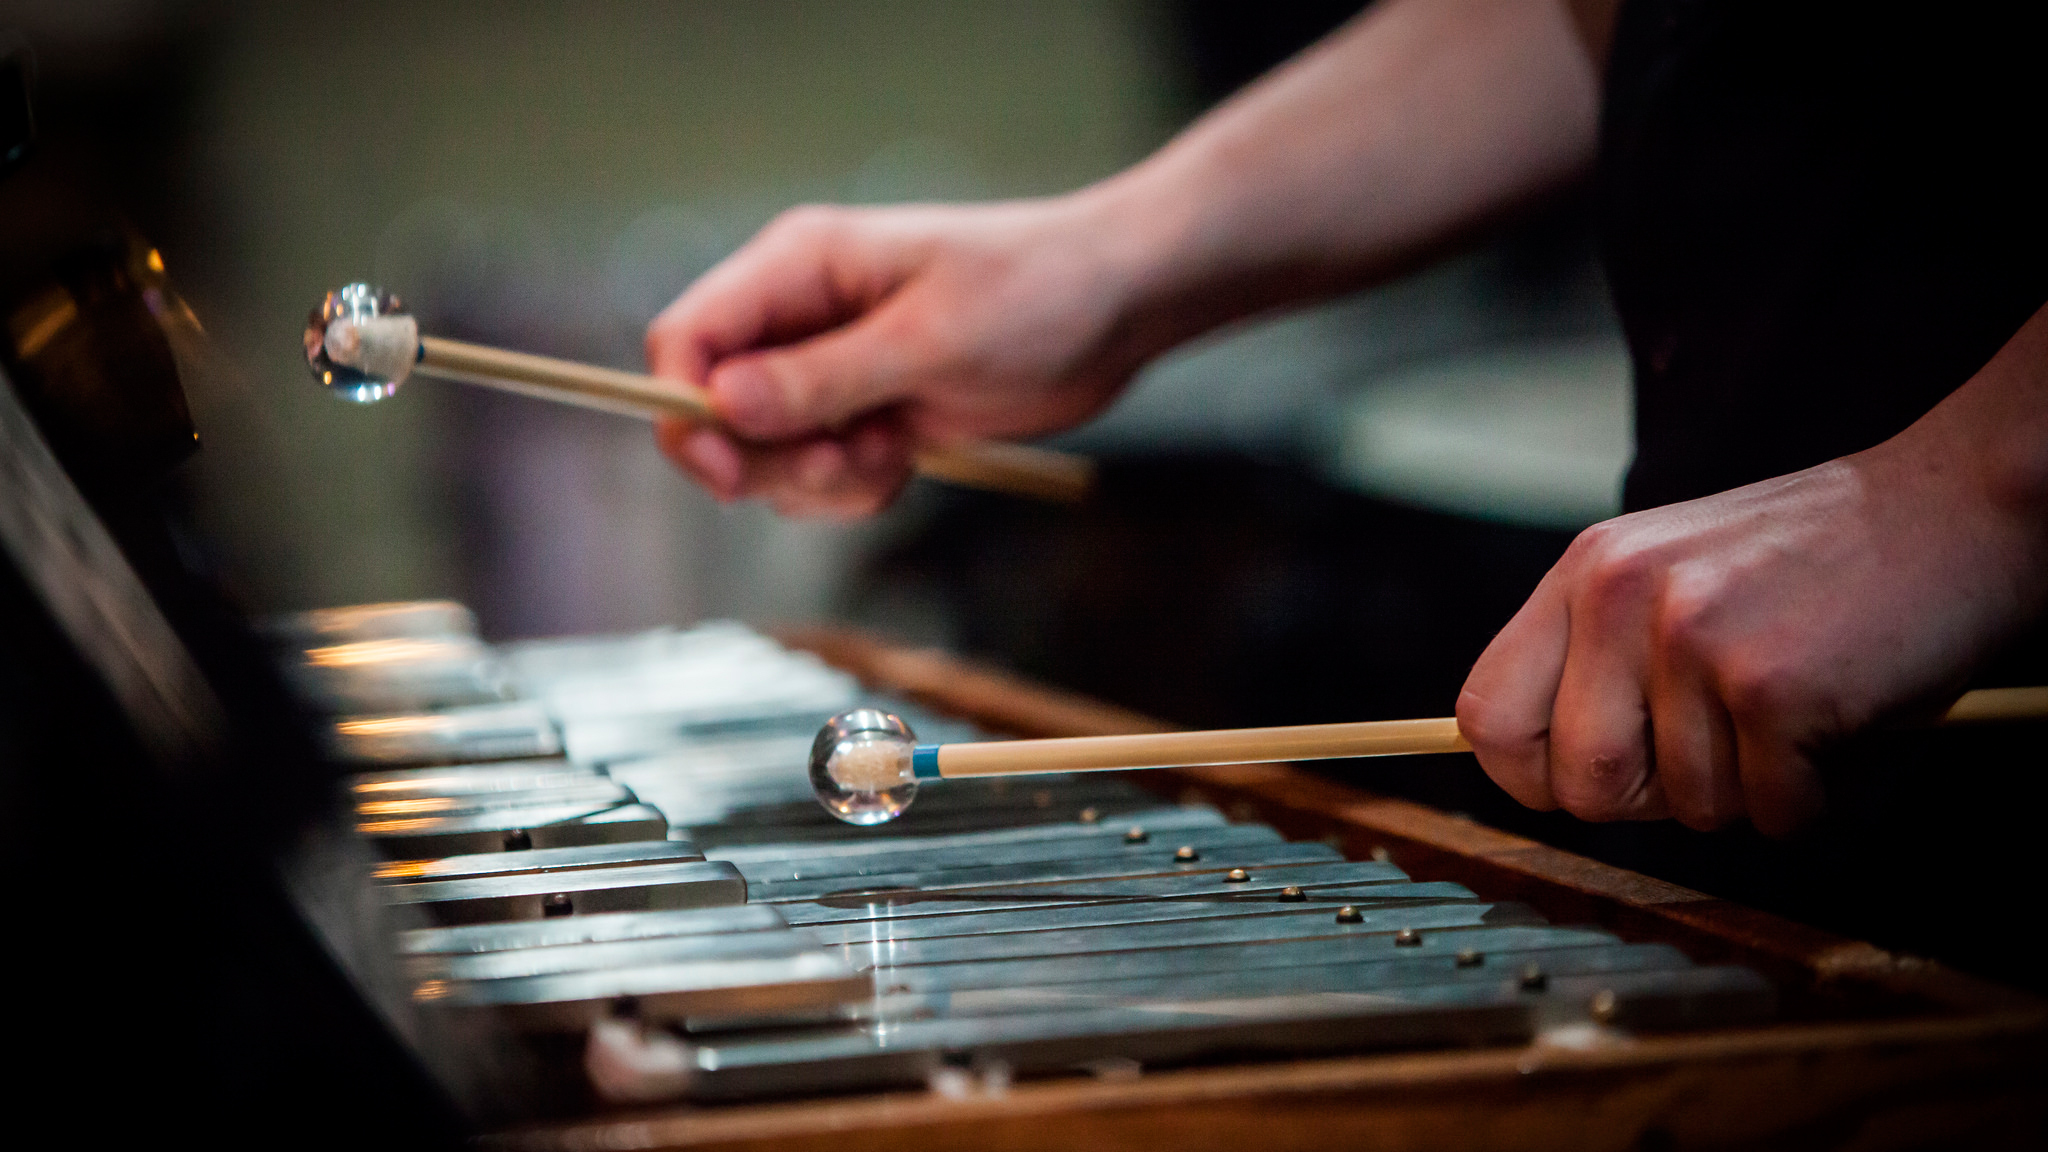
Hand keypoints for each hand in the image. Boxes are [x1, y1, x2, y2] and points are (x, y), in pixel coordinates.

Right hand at [644, 197, 1153, 516]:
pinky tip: (910, 458)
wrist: (1118, 308)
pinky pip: (822, 475)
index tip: (728, 468)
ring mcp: (832, 369)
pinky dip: (856, 488)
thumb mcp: (928, 340)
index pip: (688, 336)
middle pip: (716, 411)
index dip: (685, 407)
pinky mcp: (868, 413)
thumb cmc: (1034, 293)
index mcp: (797, 267)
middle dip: (769, 459)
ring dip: (820, 480)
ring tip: (891, 453)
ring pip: (769, 455)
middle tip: (846, 463)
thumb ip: (822, 378)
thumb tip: (722, 405)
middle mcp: (800, 317)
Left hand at [1457, 314, 2047, 834]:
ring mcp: (1693, 639)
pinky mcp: (1772, 688)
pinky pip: (1772, 814)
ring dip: (1751, 789)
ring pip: (1685, 809)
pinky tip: (1841, 717)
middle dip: (1651, 799)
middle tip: (1722, 749)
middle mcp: (1621, 597)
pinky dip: (1817, 795)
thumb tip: (1549, 771)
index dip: (1531, 777)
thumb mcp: (1674, 577)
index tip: (1586, 783)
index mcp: (1586, 573)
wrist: (1957, 507)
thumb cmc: (1820, 563)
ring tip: (1795, 708)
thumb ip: (1601, 655)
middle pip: (1579, 785)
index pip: (1487, 715)